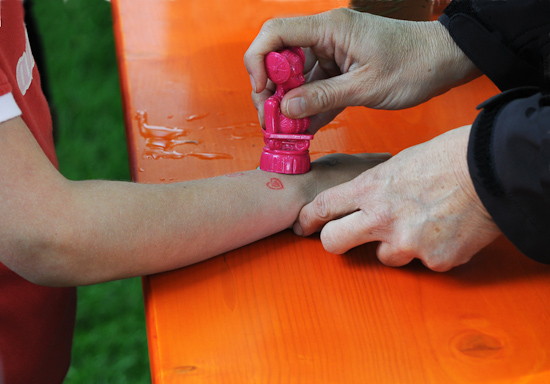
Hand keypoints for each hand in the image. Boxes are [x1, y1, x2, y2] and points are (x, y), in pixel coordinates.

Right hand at [244, 8, 479, 131]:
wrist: (445, 61)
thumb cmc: (414, 65)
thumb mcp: (366, 86)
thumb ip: (323, 97)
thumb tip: (285, 109)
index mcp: (330, 28)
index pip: (275, 33)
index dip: (258, 61)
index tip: (261, 91)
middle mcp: (326, 37)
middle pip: (280, 58)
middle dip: (270, 90)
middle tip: (271, 121)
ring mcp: (333, 54)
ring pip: (295, 77)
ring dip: (288, 104)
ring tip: (285, 131)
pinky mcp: (341, 70)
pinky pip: (315, 88)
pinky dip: (308, 107)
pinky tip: (303, 128)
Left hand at [294, 126, 500, 270]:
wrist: (492, 168)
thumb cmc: (447, 156)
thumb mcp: (399, 162)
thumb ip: (375, 184)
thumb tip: (364, 197)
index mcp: (371, 187)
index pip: (323, 207)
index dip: (308, 218)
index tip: (303, 225)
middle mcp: (382, 219)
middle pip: (334, 243)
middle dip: (333, 241)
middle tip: (341, 237)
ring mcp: (408, 243)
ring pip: (383, 257)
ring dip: (394, 245)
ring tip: (419, 224)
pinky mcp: (435, 260)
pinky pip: (422, 262)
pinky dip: (429, 250)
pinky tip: (444, 230)